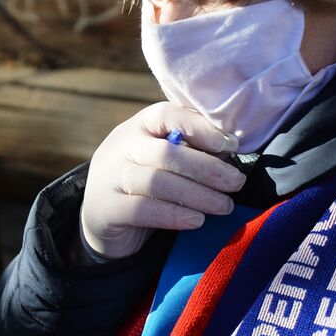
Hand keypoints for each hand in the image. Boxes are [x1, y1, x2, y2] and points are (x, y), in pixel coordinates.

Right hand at [79, 101, 244, 258]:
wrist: (100, 217)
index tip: (231, 145)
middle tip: (236, 182)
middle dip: (207, 168)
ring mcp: (109, 176)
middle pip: (166, 152)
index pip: (166, 115)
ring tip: (224, 206)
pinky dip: (174, 215)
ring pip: (156, 181)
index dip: (200, 127)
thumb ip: (190, 150)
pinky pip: (142, 210)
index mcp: (138, 126)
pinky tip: (197, 220)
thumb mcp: (162, 159)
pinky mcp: (105, 208)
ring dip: (197, 195)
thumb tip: (231, 150)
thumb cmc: (144, 183)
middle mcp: (120, 146)